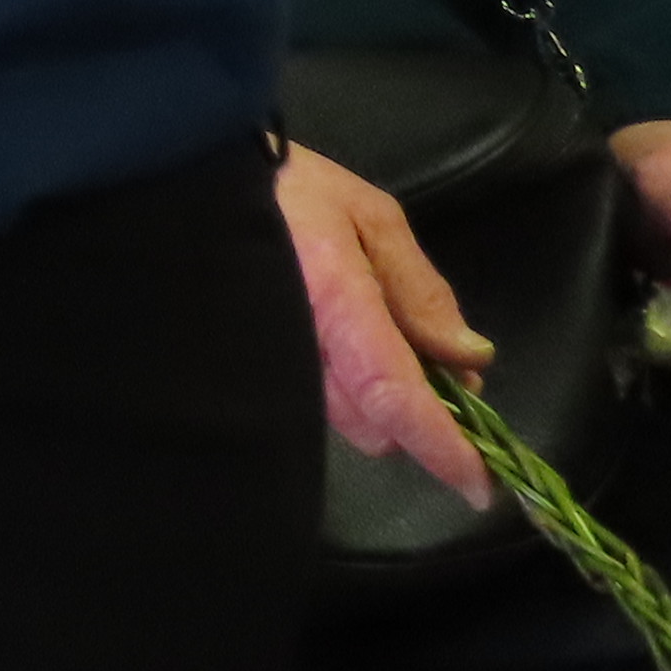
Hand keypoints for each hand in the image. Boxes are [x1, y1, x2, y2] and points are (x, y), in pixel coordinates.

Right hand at [270, 139, 492, 506]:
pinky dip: (350, 388)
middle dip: (419, 410)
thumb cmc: (284, 187)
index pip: (393, 398)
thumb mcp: (369, 215)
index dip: (442, 447)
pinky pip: (318, 401)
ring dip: (384, 400)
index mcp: (335, 305)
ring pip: (347, 419)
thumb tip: (468, 359)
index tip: (481, 486)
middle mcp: (297, 352)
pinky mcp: (252, 371)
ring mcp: (268, 367)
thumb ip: (421, 289)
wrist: (189, 184)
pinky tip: (346, 343)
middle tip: (440, 360)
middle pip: (375, 426)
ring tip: (388, 339)